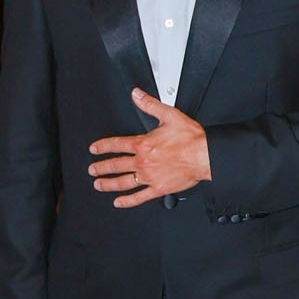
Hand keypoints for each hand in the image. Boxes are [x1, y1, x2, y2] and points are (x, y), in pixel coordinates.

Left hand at [88, 87, 210, 208]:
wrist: (205, 156)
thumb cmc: (191, 138)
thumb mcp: (169, 115)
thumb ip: (150, 105)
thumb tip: (137, 95)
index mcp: (143, 144)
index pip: (116, 145)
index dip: (102, 147)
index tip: (94, 149)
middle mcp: (143, 162)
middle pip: (115, 165)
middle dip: (101, 167)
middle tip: (92, 170)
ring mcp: (149, 177)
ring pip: (123, 182)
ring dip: (108, 184)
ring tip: (98, 185)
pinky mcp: (158, 189)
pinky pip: (138, 197)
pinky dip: (127, 201)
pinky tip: (119, 202)